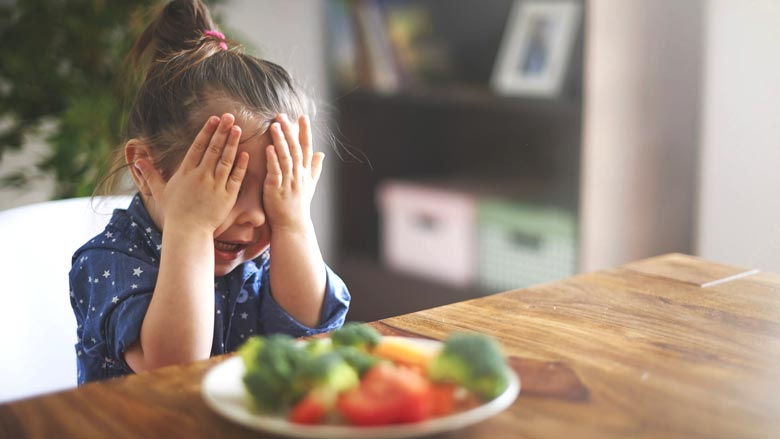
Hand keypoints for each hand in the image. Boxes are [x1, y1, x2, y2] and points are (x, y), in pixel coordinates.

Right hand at [135, 113, 248, 232]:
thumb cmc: (175, 212)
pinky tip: (245, 154)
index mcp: (186, 172)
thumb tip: (137, 161)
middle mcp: (201, 175)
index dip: (207, 131)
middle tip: (230, 117)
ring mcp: (215, 185)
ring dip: (232, 143)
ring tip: (238, 129)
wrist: (188, 232)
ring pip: (226, 160)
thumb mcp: (161, 191)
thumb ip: (151, 174)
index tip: (214, 119)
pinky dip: (241, 165)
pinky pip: (236, 177)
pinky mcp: (227, 196)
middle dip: (222, 131)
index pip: (198, 146)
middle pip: (213, 149)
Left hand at [263, 114, 323, 232]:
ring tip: (274, 126)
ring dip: (280, 141)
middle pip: (296, 149)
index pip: (307, 148)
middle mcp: (298, 175)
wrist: (292, 225)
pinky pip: (275, 172)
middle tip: (282, 115)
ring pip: (286, 157)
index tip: (303, 117)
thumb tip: (321, 153)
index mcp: (305, 172)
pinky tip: (268, 148)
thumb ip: (314, 168)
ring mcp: (288, 181)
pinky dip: (272, 160)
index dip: (305, 132)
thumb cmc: (299, 205)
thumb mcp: (310, 185)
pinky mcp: (276, 189)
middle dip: (290, 131)